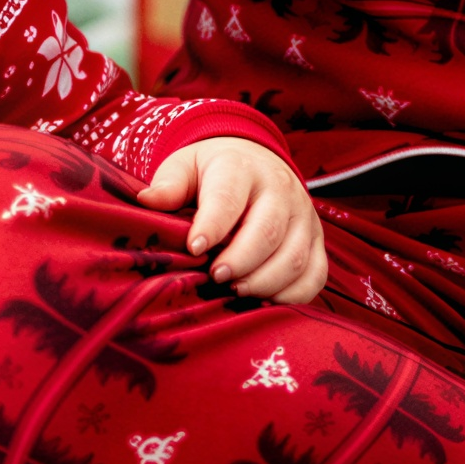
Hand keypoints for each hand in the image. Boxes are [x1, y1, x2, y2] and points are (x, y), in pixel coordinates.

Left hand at [138, 139, 327, 304]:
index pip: (228, 198)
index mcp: (241, 167)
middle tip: (215, 278)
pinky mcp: (317, 240)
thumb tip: (147, 200)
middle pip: (267, 231)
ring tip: (236, 292)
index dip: (212, 226)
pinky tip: (265, 302)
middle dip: (240, 261)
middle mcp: (280, 189)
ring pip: (294, 256)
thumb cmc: (211, 172)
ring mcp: (304, 216)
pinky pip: (316, 274)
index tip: (194, 249)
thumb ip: (169, 184)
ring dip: (265, 282)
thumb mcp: (185, 167)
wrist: (255, 162)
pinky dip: (294, 295)